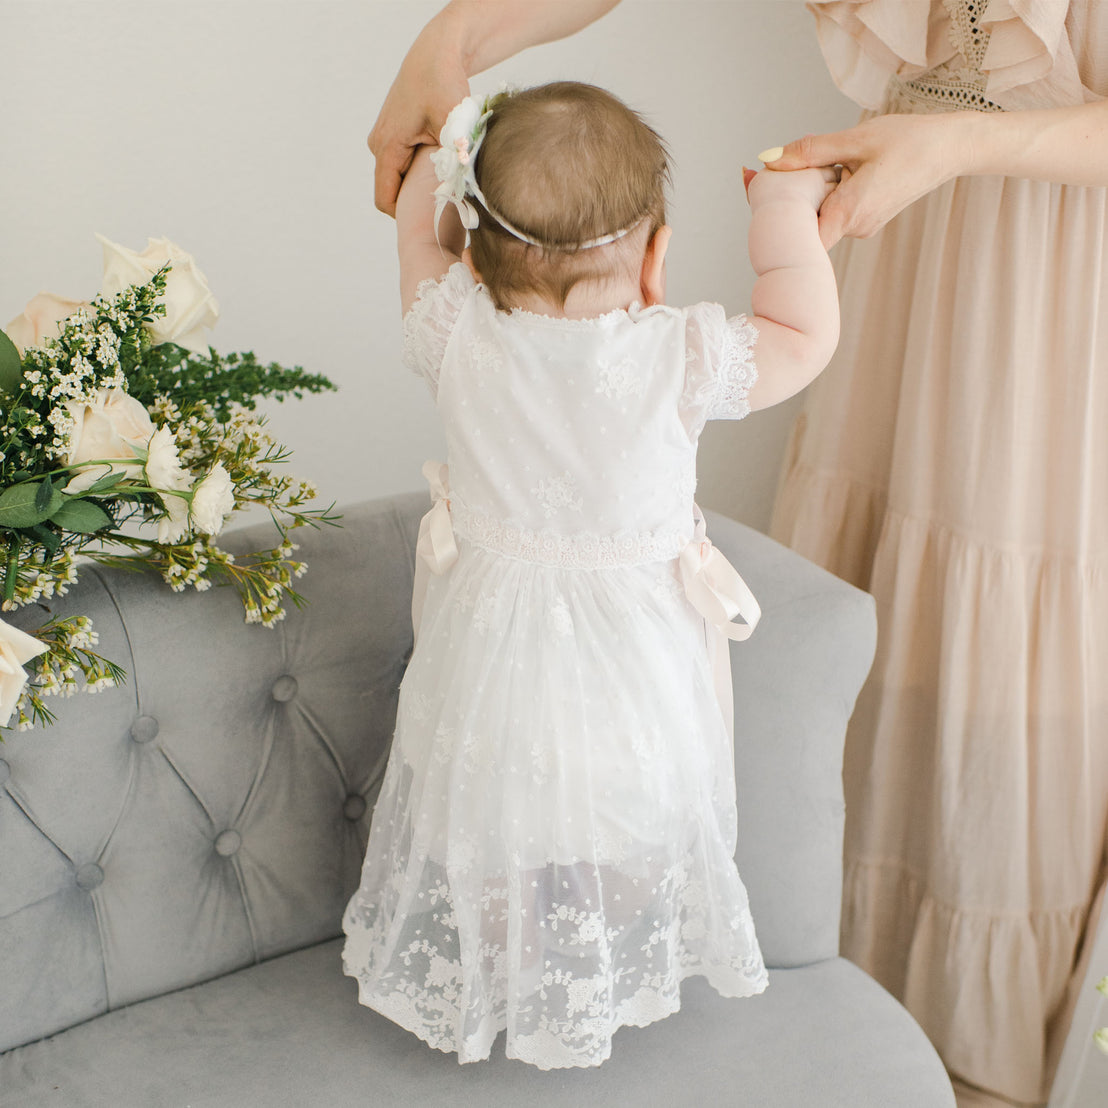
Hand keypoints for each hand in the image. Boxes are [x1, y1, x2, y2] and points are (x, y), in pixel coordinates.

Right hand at [369, 25, 469, 216]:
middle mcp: (379, 144)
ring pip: (397, 179)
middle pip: (392, 192)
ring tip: (446, 190)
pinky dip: (418, 174)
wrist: (436, 52)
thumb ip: (455, 154)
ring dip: (418, 188)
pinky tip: (442, 172)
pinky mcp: (393, 134)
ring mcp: (383, 139)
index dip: (408, 218)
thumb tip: (463, 184)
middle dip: (415, 204)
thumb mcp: (453, 121)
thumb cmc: (444, 83)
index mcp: (386, 146)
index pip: (386, 201)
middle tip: (446, 209)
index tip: (434, 223)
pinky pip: (401, 166)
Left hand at [762, 113, 967, 247]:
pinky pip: (837, 210)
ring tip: (826, 162)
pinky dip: (830, 191)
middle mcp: (854, 228)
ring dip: (813, 192)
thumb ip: (809, 152)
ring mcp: (862, 227)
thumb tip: (769, 159)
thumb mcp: (855, 139)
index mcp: (848, 212)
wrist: (951, 148)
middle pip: (806, 223)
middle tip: (780, 169)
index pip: (798, 236)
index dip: (776, 219)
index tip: (760, 196)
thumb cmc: (910, 140)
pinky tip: (840, 168)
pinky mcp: (868, 220)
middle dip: (791, 197)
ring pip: (821, 215)